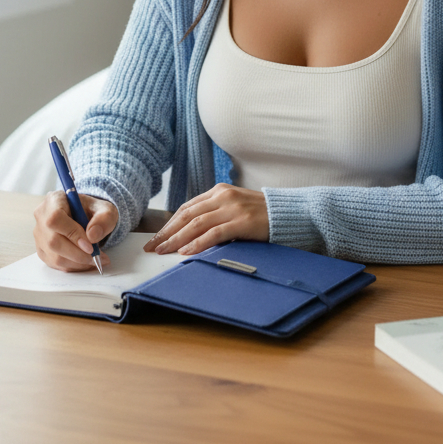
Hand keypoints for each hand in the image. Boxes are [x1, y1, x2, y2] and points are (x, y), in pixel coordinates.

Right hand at [33, 190, 117, 271]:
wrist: (85, 216)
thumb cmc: (92, 211)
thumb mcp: (105, 209)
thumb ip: (103, 219)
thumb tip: (92, 236)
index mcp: (54, 199)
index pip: (56, 218)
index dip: (72, 234)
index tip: (90, 246)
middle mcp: (42, 216)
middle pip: (53, 241)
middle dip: (78, 254)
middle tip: (97, 257)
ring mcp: (40, 235)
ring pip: (54, 256)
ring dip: (77, 263)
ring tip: (96, 260)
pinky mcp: (42, 249)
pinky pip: (55, 264)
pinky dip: (73, 267)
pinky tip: (86, 263)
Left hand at [143, 184, 268, 256]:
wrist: (290, 213)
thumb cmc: (261, 215)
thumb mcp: (235, 208)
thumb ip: (215, 214)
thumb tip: (189, 233)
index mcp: (219, 191)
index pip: (187, 208)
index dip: (169, 224)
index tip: (156, 238)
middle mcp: (223, 196)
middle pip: (187, 215)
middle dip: (167, 232)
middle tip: (152, 247)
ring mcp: (232, 208)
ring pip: (196, 223)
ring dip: (177, 239)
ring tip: (164, 251)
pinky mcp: (242, 222)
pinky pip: (214, 233)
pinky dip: (198, 243)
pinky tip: (187, 252)